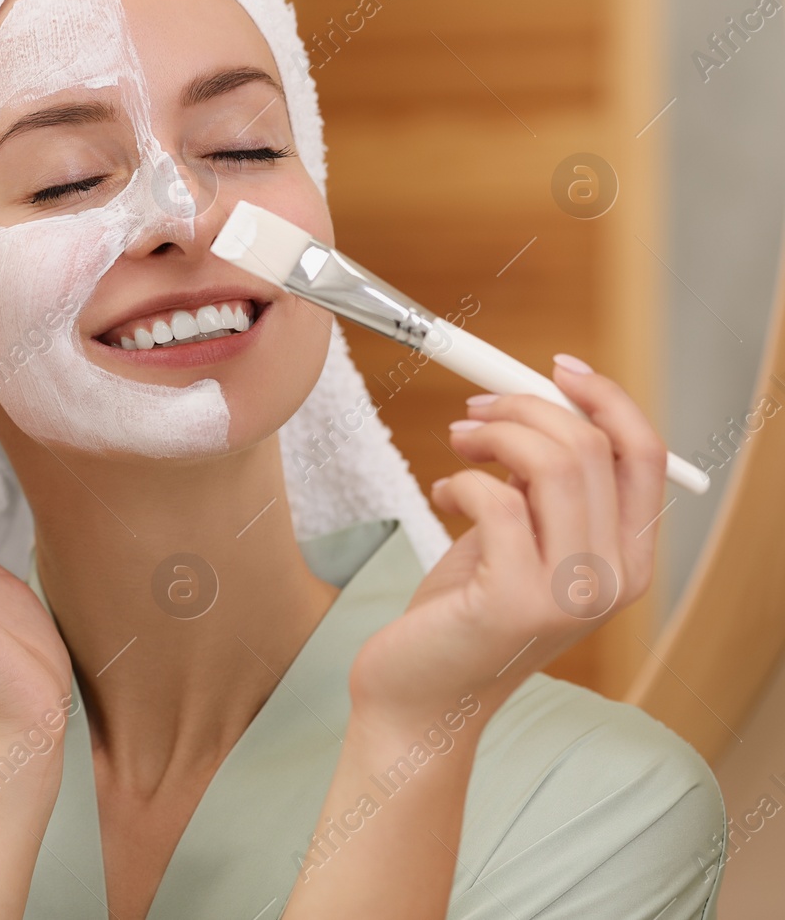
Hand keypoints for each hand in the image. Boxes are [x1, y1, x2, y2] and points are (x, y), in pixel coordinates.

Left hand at [348, 355, 666, 734]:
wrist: (422, 698)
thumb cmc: (465, 616)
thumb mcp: (521, 544)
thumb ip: (543, 490)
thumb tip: (537, 406)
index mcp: (628, 562)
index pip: (644, 455)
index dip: (603, 398)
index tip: (554, 368)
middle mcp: (614, 580)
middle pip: (592, 447)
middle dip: (524, 408)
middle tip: (473, 413)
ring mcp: (571, 593)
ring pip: (551, 463)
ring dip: (493, 435)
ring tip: (457, 446)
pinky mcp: (517, 600)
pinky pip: (496, 499)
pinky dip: (461, 480)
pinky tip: (442, 495)